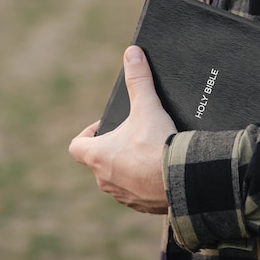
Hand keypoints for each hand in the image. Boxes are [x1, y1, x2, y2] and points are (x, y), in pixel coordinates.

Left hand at [68, 46, 176, 213]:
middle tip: (133, 136)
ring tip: (149, 154)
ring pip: (117, 180)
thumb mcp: (147, 107)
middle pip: (98, 162)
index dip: (87, 134)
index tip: (104, 127)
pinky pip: (137, 194)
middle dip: (113, 149)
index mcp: (97, 156)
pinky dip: (144, 184)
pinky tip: (161, 173)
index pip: (76, 146)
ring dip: (127, 168)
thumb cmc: (157, 145)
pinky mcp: (141, 207)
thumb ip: (138, 79)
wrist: (183, 181)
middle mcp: (104, 180)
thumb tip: (132, 52)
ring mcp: (122, 196)